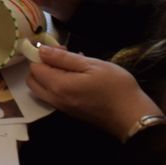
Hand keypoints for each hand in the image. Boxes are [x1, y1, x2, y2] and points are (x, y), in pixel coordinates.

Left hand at [27, 45, 161, 139]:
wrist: (132, 117)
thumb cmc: (115, 87)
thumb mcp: (92, 65)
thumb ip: (64, 58)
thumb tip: (40, 50)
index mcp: (58, 86)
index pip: (34, 67)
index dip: (43, 54)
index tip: (61, 47)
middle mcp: (55, 99)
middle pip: (33, 80)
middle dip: (41, 65)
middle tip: (64, 55)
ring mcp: (62, 108)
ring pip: (42, 89)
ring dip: (49, 74)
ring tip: (73, 65)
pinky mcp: (70, 112)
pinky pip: (53, 95)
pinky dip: (57, 84)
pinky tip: (78, 77)